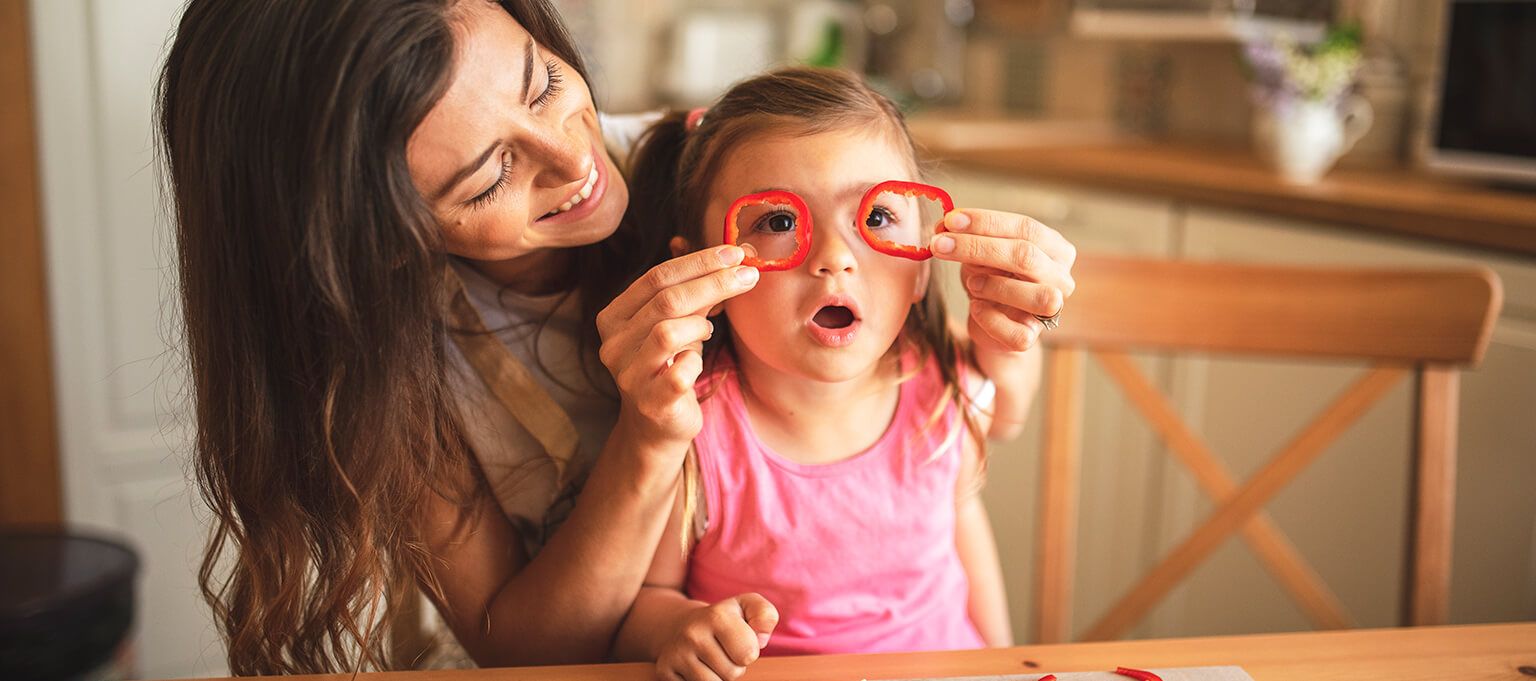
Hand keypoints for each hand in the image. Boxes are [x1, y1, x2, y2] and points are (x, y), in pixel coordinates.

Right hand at [597, 245, 758, 444]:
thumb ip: (694, 289)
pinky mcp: (651, 402)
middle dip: (713, 282)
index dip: (699, 262)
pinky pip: (682, 371)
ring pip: (668, 332)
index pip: (656, 277)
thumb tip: (735, 254)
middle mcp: (613, 344)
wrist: (657, 425)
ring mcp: (629, 375)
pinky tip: (697, 362)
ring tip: (707, 329)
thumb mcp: (676, 322)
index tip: (735, 253)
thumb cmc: (670, 364)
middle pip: (666, 300)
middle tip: (747, 274)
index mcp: (614, 317)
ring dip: (699, 324)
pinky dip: (697, 361)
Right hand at [655, 594, 779, 680]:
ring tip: (711, 660)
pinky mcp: (665, 671)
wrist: (679, 625)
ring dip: (719, 677)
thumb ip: (765, 615)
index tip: (739, 641)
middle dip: (734, 666)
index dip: (749, 651)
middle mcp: (693, 634)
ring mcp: (676, 654)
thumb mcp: (746, 607)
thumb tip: (761, 639)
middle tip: (723, 651)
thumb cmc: (723, 620)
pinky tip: (696, 668)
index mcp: (716, 617)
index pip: (748, 654)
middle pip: (732, 673)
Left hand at [930, 209, 1077, 354]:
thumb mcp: (981, 253)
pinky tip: (975, 308)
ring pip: (1036, 296)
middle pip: (1026, 256)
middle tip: (940, 243)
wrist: (991, 320)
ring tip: (970, 283)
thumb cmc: (990, 276)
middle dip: (977, 247)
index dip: (986, 222)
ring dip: (994, 285)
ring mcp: (1051, 311)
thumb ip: (970, 238)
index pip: (1026, 227)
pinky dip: (989, 319)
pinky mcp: (1031, 338)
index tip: (950, 220)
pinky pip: (1016, 332)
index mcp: (1055, 248)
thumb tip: (945, 227)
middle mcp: (1061, 278)